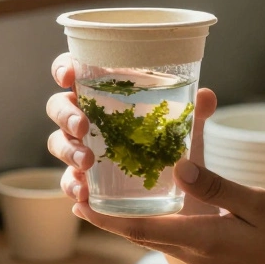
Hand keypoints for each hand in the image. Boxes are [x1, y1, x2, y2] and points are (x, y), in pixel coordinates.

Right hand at [44, 53, 218, 214]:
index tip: (67, 75)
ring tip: (87, 162)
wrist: (182, 195)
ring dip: (68, 150)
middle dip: (65, 114)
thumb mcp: (187, 131)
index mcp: (106, 94)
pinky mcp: (86, 181)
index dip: (63, 68)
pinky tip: (83, 195)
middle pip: (59, 106)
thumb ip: (194, 114)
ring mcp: (82, 149)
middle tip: (83, 126)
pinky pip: (69, 181)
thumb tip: (205, 97)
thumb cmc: (172, 147)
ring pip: (59, 143)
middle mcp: (88, 118)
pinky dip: (72, 186)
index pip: (76, 72)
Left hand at [46, 54, 264, 263]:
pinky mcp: (217, 261)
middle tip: (81, 189)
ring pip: (158, 238)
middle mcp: (198, 255)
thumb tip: (177, 166)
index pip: (141, 230)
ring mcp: (207, 262)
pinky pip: (177, 240)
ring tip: (109, 193)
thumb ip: (216, 186)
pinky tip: (157, 204)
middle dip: (109, 216)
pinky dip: (157, 223)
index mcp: (203, 240)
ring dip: (131, 220)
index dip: (105, 217)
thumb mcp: (259, 203)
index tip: (76, 202)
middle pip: (141, 234)